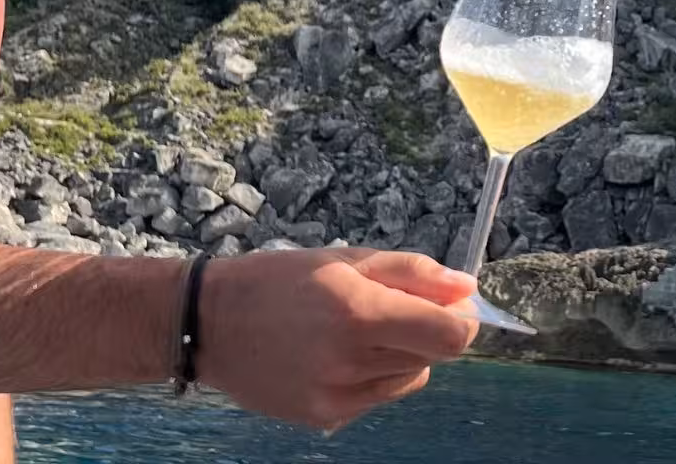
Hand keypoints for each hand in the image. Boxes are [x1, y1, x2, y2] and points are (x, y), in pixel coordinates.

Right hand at [197, 247, 478, 428]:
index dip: (463, 319)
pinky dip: (373, 375)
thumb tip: (467, 287)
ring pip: (409, 378)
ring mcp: (336, 396)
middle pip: (433, 356)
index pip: (451, 336)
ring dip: (402, 354)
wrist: (208, 324)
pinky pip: (377, 396)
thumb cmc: (278, 280)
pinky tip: (337, 354)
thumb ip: (413, 273)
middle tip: (397, 307)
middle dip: (430, 330)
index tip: (451, 304)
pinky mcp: (324, 417)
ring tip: (358, 330)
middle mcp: (349, 361)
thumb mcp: (345, 258)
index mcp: (358, 312)